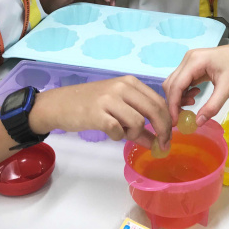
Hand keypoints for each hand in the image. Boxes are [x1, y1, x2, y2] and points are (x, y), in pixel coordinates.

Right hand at [31, 76, 171, 148]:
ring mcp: (110, 99)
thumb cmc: (91, 105)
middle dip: (162, 131)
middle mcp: (122, 87)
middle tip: (161, 146)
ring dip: (134, 134)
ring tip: (122, 133)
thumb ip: (139, 121)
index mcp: (130, 82)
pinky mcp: (97, 113)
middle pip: (154, 110)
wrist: (60, 104)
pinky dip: (118, 136)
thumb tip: (158, 142)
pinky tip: (110, 132)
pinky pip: (118, 131)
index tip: (168, 136)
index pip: (159, 101)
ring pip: (138, 123)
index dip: (167, 121)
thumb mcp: (118, 108)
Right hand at [163, 42, 228, 125]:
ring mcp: (189, 61)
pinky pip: (181, 80)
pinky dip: (183, 91)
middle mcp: (188, 59)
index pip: (176, 85)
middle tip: (184, 116)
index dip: (173, 105)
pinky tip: (194, 96)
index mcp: (194, 61)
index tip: (176, 122)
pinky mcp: (192, 64)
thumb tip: (198, 122)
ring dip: (179, 97)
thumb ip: (212, 106)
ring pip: (174, 82)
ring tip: (193, 103)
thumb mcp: (227, 88)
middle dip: (174, 102)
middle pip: (171, 84)